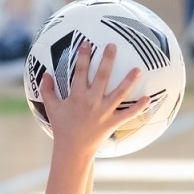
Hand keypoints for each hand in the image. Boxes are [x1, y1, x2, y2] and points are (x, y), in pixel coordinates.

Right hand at [37, 41, 146, 156]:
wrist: (73, 149)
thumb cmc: (62, 127)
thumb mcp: (52, 108)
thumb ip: (47, 90)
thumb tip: (45, 74)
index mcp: (77, 96)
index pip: (80, 72)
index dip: (83, 56)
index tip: (87, 43)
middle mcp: (92, 102)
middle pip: (101, 77)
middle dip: (107, 60)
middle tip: (113, 45)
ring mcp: (104, 112)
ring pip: (119, 93)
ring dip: (129, 81)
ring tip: (138, 69)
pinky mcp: (112, 122)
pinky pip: (128, 114)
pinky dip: (139, 108)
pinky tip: (148, 98)